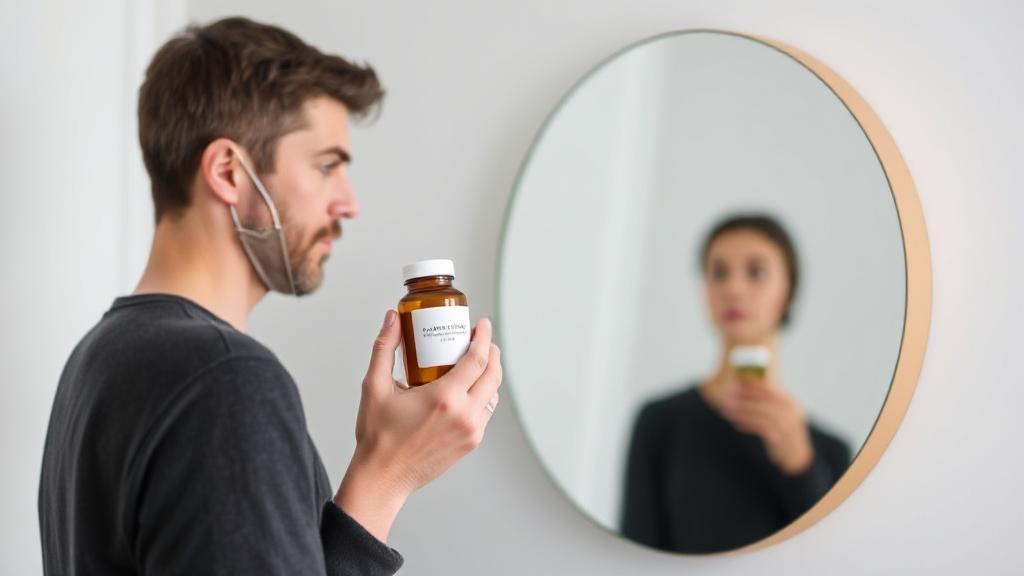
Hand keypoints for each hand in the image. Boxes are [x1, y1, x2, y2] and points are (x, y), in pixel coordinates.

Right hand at [334, 309, 502, 542]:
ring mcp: (471, 432)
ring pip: (493, 394)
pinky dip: (483, 394)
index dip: (484, 337)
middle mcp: (464, 415)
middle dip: (491, 351)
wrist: (383, 478)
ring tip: (475, 361)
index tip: (482, 324)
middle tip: (480, 339)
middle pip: (493, 374)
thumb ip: (385, 348)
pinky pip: (485, 412)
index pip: (478, 359)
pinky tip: (469, 387)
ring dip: (490, 373)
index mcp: (445, 398)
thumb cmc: (377, 437)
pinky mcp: (471, 443)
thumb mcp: (375, 387)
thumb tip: (392, 319)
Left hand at [720, 372, 813, 475]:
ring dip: (744, 410)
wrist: (795, 454)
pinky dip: (748, 424)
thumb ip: (767, 401)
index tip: (740, 379)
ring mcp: (786, 425)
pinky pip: (761, 428)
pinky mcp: (780, 438)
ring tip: (729, 409)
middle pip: (766, 400)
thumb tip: (746, 387)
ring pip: (762, 414)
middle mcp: (790, 411)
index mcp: (789, 401)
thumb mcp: (780, 412)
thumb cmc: (783, 430)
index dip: (755, 384)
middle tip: (731, 393)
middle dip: (747, 395)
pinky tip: (736, 423)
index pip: (771, 389)